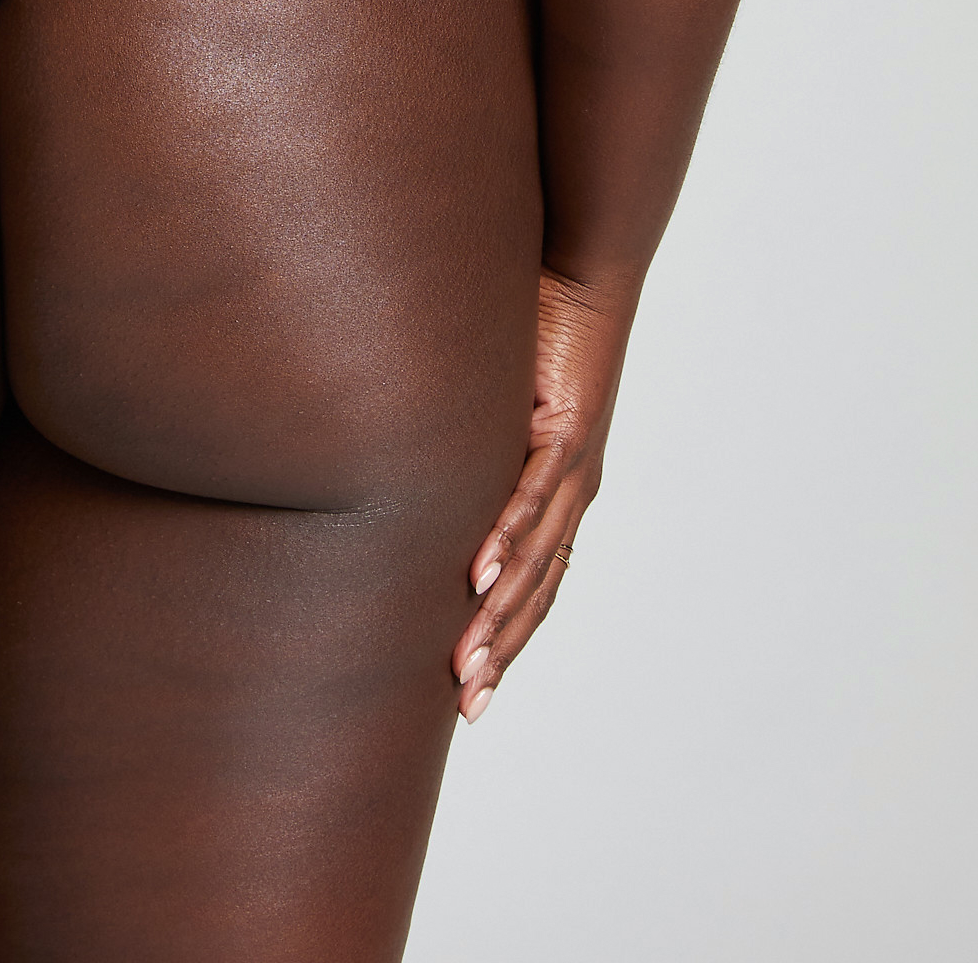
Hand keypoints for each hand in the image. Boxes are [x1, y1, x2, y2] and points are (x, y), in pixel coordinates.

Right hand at [452, 267, 631, 720]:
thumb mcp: (486, 400)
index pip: (531, 585)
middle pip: (537, 593)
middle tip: (467, 708)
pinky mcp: (566, 430)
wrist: (580, 270)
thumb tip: (398, 463)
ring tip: (466, 662)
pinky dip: (505, 539)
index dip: (506, 640)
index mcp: (554, 492)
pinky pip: (532, 495)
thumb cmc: (532, 326)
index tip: (471, 693)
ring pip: (536, 561)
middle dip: (503, 652)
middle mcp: (570, 493)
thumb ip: (459, 439)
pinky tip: (478, 575)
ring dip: (501, 615)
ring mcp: (573, 467)